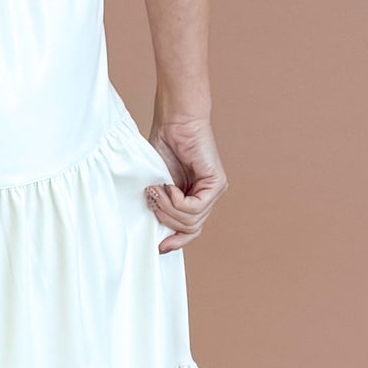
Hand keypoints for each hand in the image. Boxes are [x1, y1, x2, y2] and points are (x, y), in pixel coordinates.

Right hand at [145, 116, 226, 252]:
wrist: (174, 120)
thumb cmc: (164, 144)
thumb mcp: (157, 182)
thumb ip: (160, 203)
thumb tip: (155, 228)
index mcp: (193, 197)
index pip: (190, 230)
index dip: (176, 242)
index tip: (159, 247)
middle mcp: (207, 196)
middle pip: (189, 229)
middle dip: (165, 218)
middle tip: (150, 199)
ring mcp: (214, 190)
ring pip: (191, 220)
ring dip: (168, 208)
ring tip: (156, 190)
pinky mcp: (217, 183)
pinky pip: (195, 207)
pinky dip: (177, 201)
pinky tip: (169, 188)